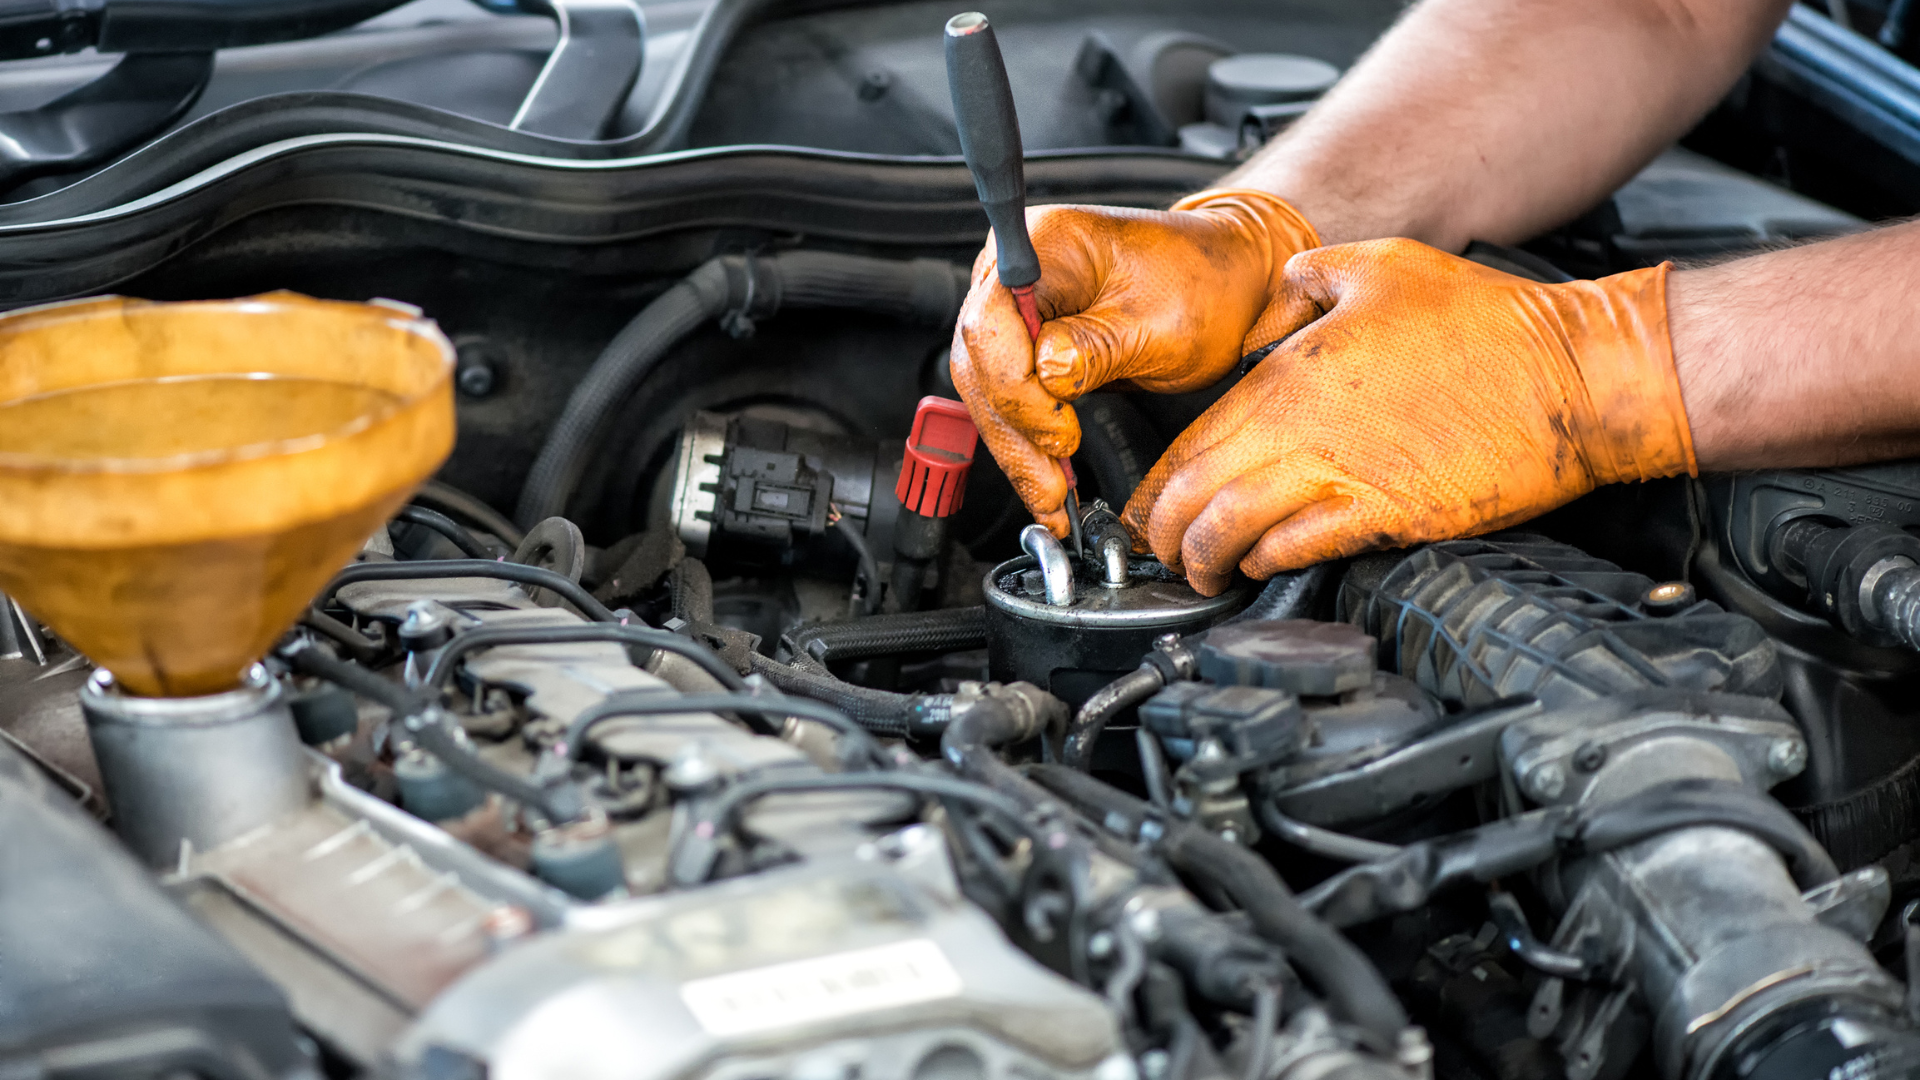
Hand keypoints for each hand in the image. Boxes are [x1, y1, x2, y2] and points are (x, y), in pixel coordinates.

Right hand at [948, 189, 1319, 535]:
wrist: (1228, 282)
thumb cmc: (1204, 284)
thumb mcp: (1161, 322)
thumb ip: (1096, 348)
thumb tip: (1046, 376)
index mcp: (1045, 243)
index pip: (992, 323)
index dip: (1017, 388)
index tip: (1060, 433)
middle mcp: (1016, 271)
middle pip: (981, 362)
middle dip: (1014, 432)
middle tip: (1050, 487)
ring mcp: (1018, 307)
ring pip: (987, 390)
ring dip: (1017, 448)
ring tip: (1050, 497)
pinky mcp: (1028, 343)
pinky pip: (1010, 398)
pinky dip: (1028, 441)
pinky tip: (1046, 477)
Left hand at [1124, 239, 1696, 595]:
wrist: (1573, 375)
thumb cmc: (1488, 322)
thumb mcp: (1379, 265)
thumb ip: (1307, 279)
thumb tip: (1274, 295)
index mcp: (1290, 374)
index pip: (1190, 440)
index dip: (1155, 485)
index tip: (1145, 507)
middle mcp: (1303, 429)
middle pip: (1196, 495)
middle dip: (1163, 534)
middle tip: (1159, 552)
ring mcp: (1344, 476)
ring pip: (1234, 531)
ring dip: (1205, 559)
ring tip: (1200, 573)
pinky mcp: (1388, 515)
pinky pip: (1301, 550)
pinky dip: (1267, 563)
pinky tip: (1261, 565)